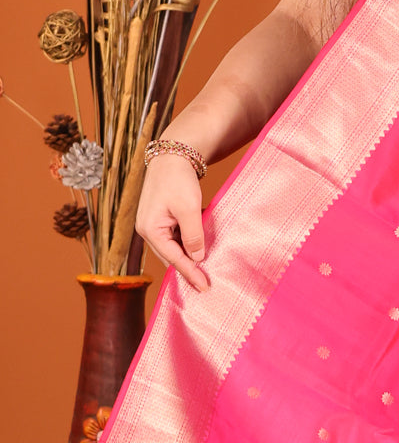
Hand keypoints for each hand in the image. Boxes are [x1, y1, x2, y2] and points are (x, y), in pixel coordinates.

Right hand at [134, 153, 210, 290]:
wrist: (173, 155)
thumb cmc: (178, 180)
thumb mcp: (189, 208)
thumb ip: (193, 235)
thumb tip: (198, 258)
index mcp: (150, 229)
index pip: (173, 258)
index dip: (190, 273)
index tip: (204, 287)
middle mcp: (147, 230)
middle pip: (170, 256)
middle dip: (188, 269)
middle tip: (206, 284)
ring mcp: (153, 224)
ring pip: (173, 248)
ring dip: (188, 257)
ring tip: (205, 270)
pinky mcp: (161, 219)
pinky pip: (175, 238)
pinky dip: (188, 244)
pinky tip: (200, 249)